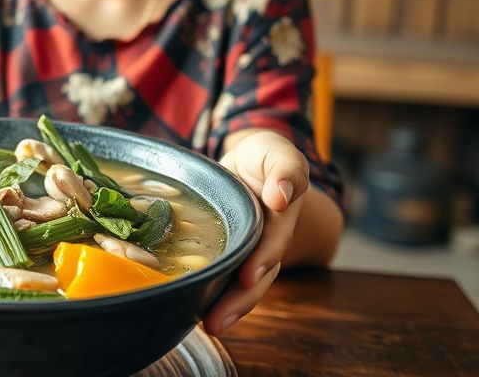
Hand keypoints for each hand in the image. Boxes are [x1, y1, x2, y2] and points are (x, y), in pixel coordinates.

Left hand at [203, 129, 309, 335]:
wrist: (250, 162)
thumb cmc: (265, 157)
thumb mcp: (278, 151)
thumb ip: (286, 169)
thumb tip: (282, 196)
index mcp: (281, 216)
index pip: (274, 240)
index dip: (263, 259)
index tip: (249, 276)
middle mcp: (267, 240)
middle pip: (258, 275)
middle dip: (239, 300)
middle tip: (216, 321)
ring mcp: (248, 250)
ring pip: (241, 285)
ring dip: (226, 307)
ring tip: (208, 326)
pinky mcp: (227, 253)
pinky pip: (222, 277)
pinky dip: (211, 295)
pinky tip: (192, 312)